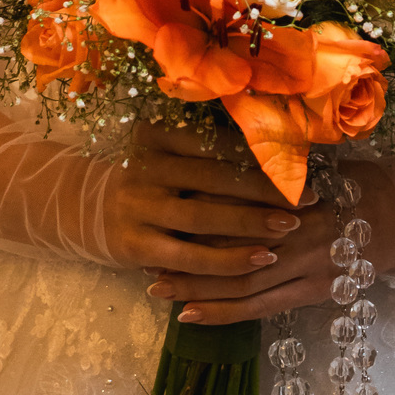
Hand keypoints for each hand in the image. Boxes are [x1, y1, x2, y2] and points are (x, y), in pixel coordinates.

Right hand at [102, 120, 312, 274]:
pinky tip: (260, 260)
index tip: (300, 162)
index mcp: (157, 134)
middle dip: (266, 189)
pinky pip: (190, 257)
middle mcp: (145, 165)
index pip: (217, 142)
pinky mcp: (135, 245)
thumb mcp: (168, 154)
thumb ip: (209, 149)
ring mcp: (138, 206)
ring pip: (205, 218)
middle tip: (307, 197)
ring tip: (290, 227)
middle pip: (216, 178)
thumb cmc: (148, 178)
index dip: (260, 153)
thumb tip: (278, 147)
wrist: (86, 209)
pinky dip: (228, 260)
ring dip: (252, 224)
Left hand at [144, 145, 394, 325]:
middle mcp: (297, 232)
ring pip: (240, 284)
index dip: (194, 211)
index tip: (160, 209)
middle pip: (231, 248)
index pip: (235, 205)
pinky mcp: (311, 294)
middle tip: (144, 255)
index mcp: (294, 193)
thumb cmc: (350, 180)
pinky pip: (260, 308)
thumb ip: (270, 166)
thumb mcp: (312, 162)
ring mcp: (305, 268)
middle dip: (185, 255)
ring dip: (196, 288)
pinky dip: (224, 313)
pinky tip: (192, 316)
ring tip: (157, 288)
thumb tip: (215, 153)